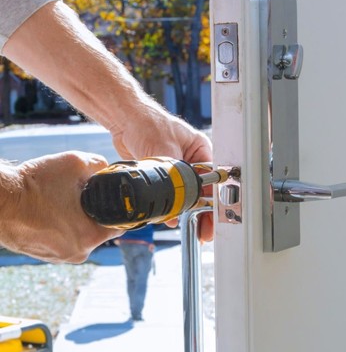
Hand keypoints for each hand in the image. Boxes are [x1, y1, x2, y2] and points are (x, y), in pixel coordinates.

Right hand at [0, 151, 121, 262]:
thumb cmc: (35, 184)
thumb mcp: (75, 163)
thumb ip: (100, 166)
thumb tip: (107, 170)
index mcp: (90, 236)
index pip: (120, 225)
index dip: (119, 208)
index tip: (111, 197)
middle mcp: (77, 253)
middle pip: (98, 230)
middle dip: (93, 212)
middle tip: (78, 195)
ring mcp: (59, 257)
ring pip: (79, 235)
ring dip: (75, 219)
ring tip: (58, 202)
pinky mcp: (44, 256)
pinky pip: (62, 239)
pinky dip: (59, 226)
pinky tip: (48, 211)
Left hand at [111, 109, 212, 240]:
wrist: (124, 120)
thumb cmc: (146, 122)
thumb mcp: (164, 151)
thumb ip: (170, 180)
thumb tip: (174, 207)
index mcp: (202, 151)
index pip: (214, 181)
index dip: (215, 203)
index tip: (213, 219)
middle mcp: (193, 161)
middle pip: (203, 192)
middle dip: (203, 212)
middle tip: (203, 231)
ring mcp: (178, 169)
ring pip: (187, 196)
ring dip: (186, 210)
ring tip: (189, 227)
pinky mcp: (164, 175)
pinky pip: (171, 195)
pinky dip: (171, 206)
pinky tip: (170, 216)